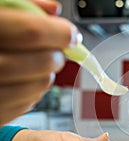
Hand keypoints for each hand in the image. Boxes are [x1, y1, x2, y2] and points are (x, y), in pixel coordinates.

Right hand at [0, 0, 81, 125]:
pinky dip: (33, 92)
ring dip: (47, 75)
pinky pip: (26, 105)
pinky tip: (23, 81)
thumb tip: (53, 10)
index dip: (60, 33)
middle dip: (57, 56)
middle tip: (57, 52)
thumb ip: (20, 8)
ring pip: (39, 86)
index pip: (32, 32)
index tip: (71, 35)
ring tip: (36, 66)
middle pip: (42, 62)